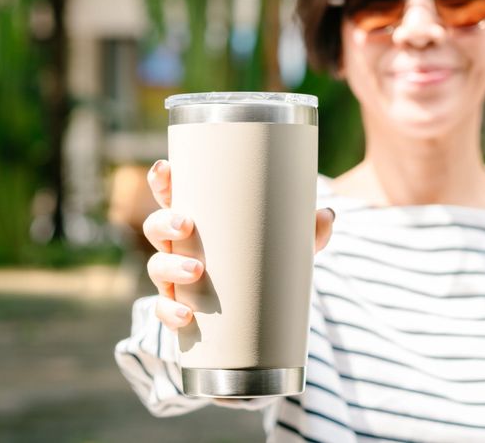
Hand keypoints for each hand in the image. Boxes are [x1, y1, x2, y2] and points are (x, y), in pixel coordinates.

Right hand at [142, 159, 334, 330]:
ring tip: (197, 271)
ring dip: (170, 267)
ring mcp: (175, 276)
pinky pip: (164, 309)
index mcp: (199, 218)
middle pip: (157, 228)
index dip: (162, 180)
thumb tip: (327, 216)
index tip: (165, 169)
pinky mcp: (181, 307)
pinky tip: (186, 315)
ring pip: (158, 267)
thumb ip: (308, 228)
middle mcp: (180, 245)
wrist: (264, 304)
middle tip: (186, 225)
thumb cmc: (267, 256)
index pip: (172, 194)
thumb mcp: (289, 240)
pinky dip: (170, 313)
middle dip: (165, 224)